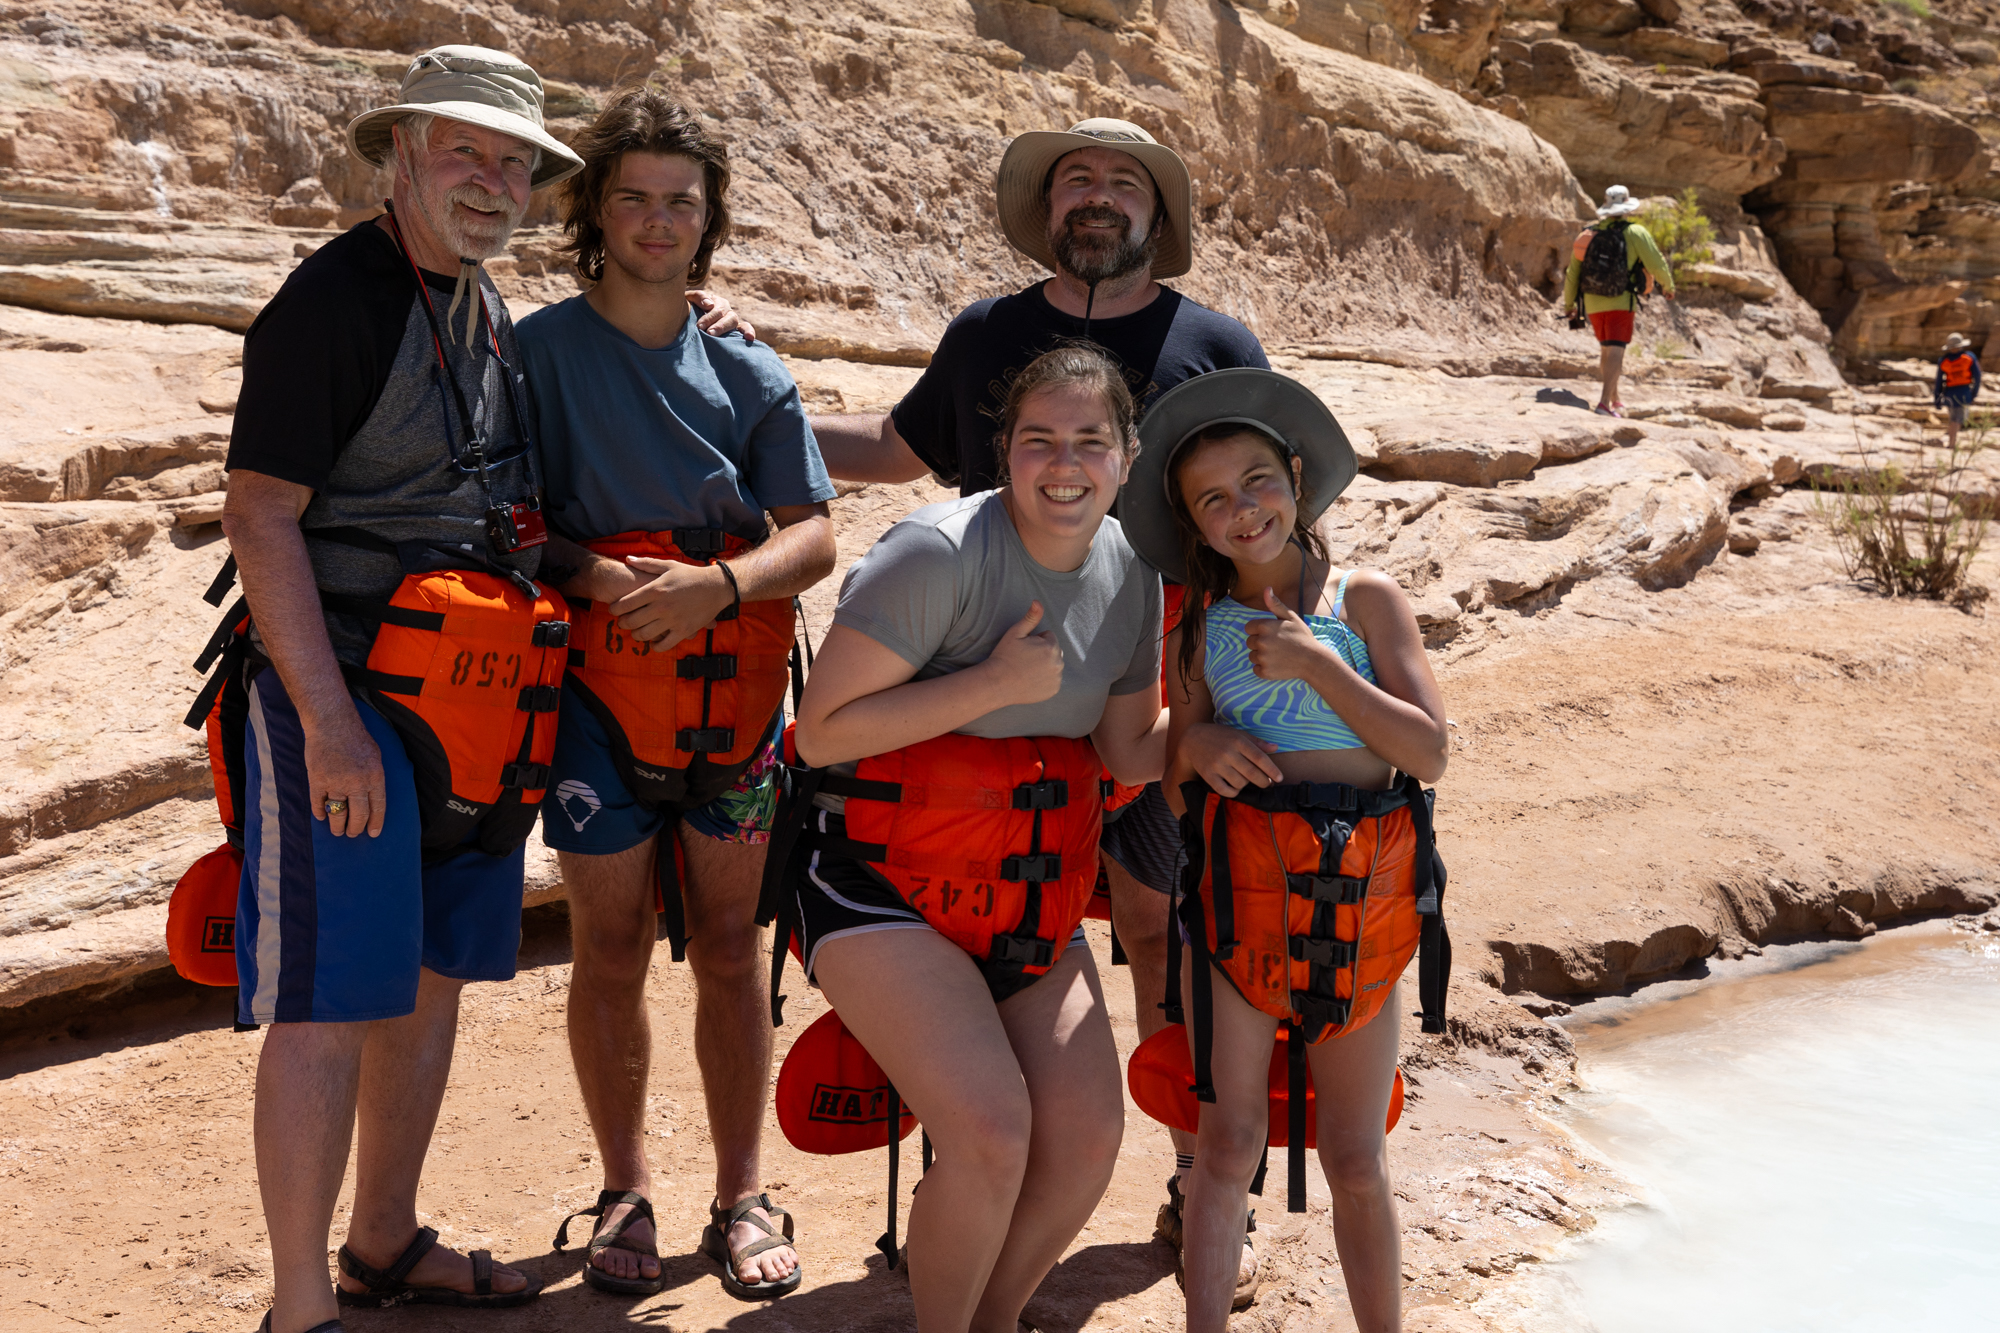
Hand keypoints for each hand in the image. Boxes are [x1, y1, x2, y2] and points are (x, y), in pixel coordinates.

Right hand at [304, 704, 386, 837]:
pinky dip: (319, 813)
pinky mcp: (317, 780)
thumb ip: (374, 777)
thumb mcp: (376, 756)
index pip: (378, 808)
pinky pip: (318, 804)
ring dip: (337, 826)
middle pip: (358, 816)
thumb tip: (373, 799)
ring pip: (337, 814)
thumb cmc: (356, 738)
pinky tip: (321, 817)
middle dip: (355, 829)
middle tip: (353, 834)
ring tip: (337, 831)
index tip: (373, 834)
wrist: (332, 723)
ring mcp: (336, 783)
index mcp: (375, 777)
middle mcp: (357, 783)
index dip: (375, 824)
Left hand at [609, 557, 734, 650]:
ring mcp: (672, 620)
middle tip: (622, 622)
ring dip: (636, 635)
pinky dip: (655, 646)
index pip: (626, 603)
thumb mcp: (668, 565)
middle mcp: (661, 606)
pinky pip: (664, 644)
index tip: (613, 610)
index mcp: (655, 589)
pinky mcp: (683, 630)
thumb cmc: (690, 575)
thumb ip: (646, 563)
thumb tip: (627, 560)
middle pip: (631, 621)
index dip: (615, 608)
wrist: (716, 586)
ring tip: (636, 632)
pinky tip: (653, 642)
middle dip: (622, 623)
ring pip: (644, 634)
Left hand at [689, 288, 755, 343]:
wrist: (686, 318)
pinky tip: (750, 338)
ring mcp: (731, 318)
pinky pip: (745, 327)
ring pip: (734, 320)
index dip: (708, 317)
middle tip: (708, 333)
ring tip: (717, 336)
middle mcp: (725, 309)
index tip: (699, 326)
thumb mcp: (689, 298)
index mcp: (715, 301)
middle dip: (718, 325)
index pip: (715, 307)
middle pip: (726, 314)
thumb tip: (709, 305)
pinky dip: (749, 331)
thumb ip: (698, 297)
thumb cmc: (688, 308)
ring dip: (726, 328)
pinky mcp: (735, 329)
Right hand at [982, 601, 1063, 706]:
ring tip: (1027, 669)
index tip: (1024, 648)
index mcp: (1050, 647)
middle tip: (1024, 659)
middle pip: (1054, 651)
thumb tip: (1038, 601)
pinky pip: (1053, 679)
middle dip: (1042, 652)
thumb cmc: (1004, 656)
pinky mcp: (1054, 689)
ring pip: (1054, 665)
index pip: (1049, 637)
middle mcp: (1058, 663)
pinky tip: (1031, 680)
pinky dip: (1045, 679)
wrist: (997, 683)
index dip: (1035, 640)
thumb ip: (1030, 617)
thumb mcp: (1015, 633)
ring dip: (1045, 665)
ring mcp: (1056, 678)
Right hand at [1180, 722, 1281, 796]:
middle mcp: (1227, 753)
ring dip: (1247, 785)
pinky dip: (1233, 792)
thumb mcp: (1238, 734)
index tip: (1280, 778)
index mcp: (1238, 741)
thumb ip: (1257, 742)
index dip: (1272, 770)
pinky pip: (1224, 790)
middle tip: (1267, 783)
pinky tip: (1236, 788)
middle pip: (1252, 773)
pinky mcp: (1208, 775)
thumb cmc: (1219, 736)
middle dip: (1264, 781)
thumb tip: (1275, 747)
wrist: (1192, 739)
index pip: (1259, 758)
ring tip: (1247, 781)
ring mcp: (1216, 765)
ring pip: (1239, 783)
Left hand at [1244, 587, 1328, 681]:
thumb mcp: (1291, 617)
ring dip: (1261, 656)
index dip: (1259, 631)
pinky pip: (1256, 669)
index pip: (1248, 628)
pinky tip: (1277, 664)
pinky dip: (1264, 669)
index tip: (1272, 634)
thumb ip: (1275, 604)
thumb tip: (1266, 588)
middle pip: (1249, 642)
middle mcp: (1261, 641)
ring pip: (1252, 656)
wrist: (1313, 660)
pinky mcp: (1265, 672)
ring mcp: (1262, 658)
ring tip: (1278, 655)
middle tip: (1277, 646)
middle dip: (1260, 643)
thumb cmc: (1302, 637)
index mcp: (1264, 626)